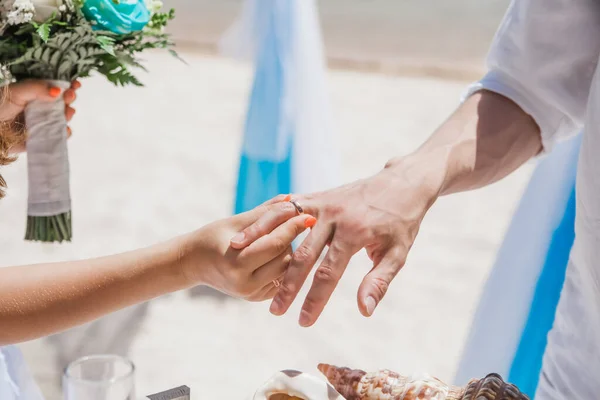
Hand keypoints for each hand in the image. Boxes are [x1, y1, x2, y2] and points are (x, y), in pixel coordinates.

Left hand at [0, 80, 80, 152]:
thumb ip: (37, 88)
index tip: (76, 84)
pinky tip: (64, 129)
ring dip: (68, 114)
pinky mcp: (44, 137)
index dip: (68, 85)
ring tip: (67, 112)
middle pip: (63, 102)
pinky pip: (59, 135)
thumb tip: (58, 91)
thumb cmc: (1, 105)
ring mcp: (44, 123)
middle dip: (70, 98)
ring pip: (63, 118)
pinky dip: (64, 133)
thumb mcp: (17, 91)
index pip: (56, 87)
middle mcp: (43, 107)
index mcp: (37, 94)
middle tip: (70, 96)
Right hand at [182, 196, 316, 301]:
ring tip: (279, 237)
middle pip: (285, 258)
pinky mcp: (258, 298)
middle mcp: (245, 284)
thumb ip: (265, 211)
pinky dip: (282, 263)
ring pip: (286, 269)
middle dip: (290, 238)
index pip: (275, 243)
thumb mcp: (236, 221)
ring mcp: (252, 294)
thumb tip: (292, 200)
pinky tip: (276, 252)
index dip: (293, 227)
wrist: (194, 264)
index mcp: (236, 264)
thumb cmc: (213, 237)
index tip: (308, 214)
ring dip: (288, 251)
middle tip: (293, 222)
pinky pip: (281, 278)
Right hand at [230, 159, 441, 324]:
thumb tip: (364, 311)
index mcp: (356, 232)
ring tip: (245, 267)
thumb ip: (378, 281)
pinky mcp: (317, 196)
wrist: (402, 182)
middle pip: (304, 255)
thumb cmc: (402, 221)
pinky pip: (286, 210)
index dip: (315, 299)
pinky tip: (247, 236)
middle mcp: (335, 216)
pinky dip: (266, 222)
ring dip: (266, 249)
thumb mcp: (398, 253)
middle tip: (275, 311)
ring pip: (288, 229)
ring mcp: (323, 203)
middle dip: (288, 286)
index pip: (329, 272)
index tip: (304, 322)